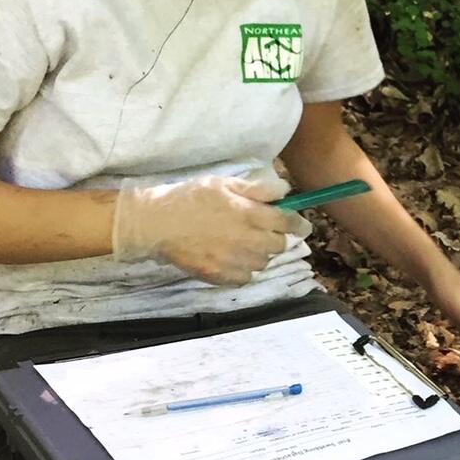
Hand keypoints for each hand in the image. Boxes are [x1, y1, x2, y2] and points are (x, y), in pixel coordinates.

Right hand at [112, 174, 308, 284]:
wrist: (157, 224)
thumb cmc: (191, 198)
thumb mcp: (224, 183)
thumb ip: (257, 188)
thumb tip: (284, 191)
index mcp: (252, 214)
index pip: (289, 222)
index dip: (299, 224)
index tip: (301, 225)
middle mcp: (250, 241)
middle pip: (280, 245)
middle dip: (276, 237)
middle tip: (261, 230)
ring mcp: (237, 262)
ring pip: (264, 262)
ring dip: (259, 253)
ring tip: (240, 242)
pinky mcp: (224, 276)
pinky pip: (247, 276)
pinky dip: (244, 268)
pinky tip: (230, 257)